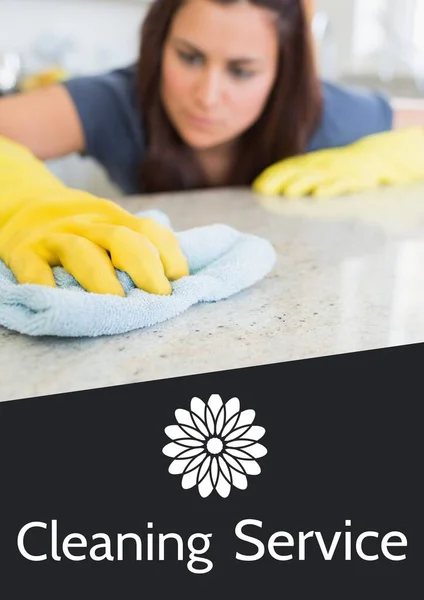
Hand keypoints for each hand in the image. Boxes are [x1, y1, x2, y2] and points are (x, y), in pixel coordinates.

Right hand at [0, 136, 188, 295]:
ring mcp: (55, 238)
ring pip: (80, 252)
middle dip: (144, 267)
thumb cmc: (80, 229)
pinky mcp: (24, 252)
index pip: (150, 231)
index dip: (169, 255)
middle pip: (121, 239)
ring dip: (101, 278)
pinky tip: (58, 300)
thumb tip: (179, 281)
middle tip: (158, 296)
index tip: (179, 281)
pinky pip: (33, 268)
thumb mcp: (109, 225)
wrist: (23, 206)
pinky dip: (44, 284)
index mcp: (114, 219)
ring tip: (116, 301)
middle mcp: (87, 226)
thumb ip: (138, 246)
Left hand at [252, 127, 423, 197]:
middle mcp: (321, 166)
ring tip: (288, 192)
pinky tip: (319, 194)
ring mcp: (338, 172)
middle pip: (299, 172)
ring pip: (317, 178)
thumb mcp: (314, 167)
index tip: (257, 187)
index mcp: (310, 162)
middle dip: (282, 181)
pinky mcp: (355, 180)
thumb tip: (260, 186)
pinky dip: (330, 188)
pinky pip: (342, 184)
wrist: (375, 157)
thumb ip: (291, 174)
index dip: (272, 176)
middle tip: (266, 191)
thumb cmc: (337, 167)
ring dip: (301, 184)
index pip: (288, 167)